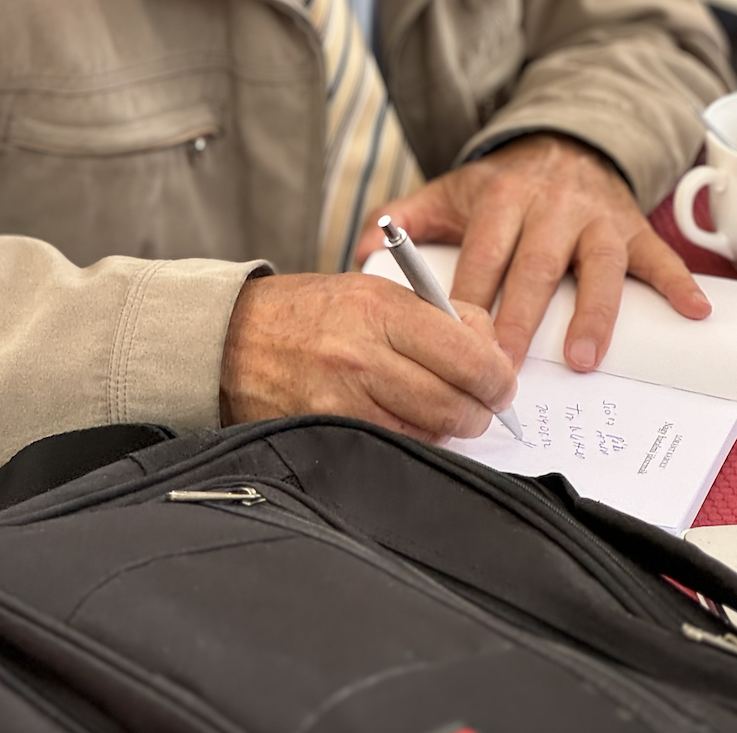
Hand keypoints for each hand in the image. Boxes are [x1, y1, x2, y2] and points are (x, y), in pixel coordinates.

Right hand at [219, 270, 516, 443]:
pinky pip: (396, 446)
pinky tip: (407, 422)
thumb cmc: (308, 312)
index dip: (498, 375)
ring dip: (449, 428)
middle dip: (481, 409)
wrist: (232, 340)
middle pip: (456, 401)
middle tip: (483, 405)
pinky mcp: (330, 431)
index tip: (503, 380)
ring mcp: (344, 398)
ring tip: (443, 411)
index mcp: (379, 306)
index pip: (468, 352)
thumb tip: (491, 348)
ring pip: (430, 431)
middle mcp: (363, 353)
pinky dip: (413, 440)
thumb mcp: (371, 291)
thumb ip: (435, 315)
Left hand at [354, 134, 710, 371]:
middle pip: (533, 267)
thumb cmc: (500, 187)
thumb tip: (360, 251)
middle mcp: (550, 206)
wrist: (562, 143)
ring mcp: (596, 218)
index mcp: (500, 198)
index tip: (452, 344)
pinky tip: (692, 313)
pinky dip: (678, 284)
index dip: (467, 300)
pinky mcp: (633, 228)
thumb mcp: (449, 192)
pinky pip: (659, 257)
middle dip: (518, 320)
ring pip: (595, 265)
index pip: (481, 255)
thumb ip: (405, 220)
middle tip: (504, 370)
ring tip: (581, 359)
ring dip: (591, 312)